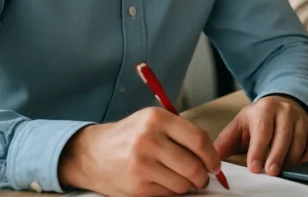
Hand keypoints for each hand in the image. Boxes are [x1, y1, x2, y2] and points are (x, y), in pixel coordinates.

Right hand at [58, 107, 220, 196]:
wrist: (93, 154)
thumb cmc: (128, 136)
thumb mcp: (152, 120)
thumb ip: (181, 132)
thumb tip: (210, 155)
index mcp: (157, 119)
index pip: (198, 139)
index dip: (212, 155)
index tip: (214, 164)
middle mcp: (149, 140)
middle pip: (193, 166)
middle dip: (203, 176)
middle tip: (202, 177)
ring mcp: (142, 166)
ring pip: (183, 185)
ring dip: (187, 186)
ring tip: (181, 179)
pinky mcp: (137, 188)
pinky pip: (168, 195)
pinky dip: (171, 192)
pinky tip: (163, 182)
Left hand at [214, 95, 307, 175]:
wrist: (280, 104)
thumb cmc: (258, 119)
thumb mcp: (239, 125)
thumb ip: (225, 142)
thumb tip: (213, 160)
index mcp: (264, 109)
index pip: (262, 130)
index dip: (258, 150)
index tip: (254, 167)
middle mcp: (285, 111)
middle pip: (283, 136)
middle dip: (276, 156)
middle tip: (270, 172)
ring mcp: (300, 119)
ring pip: (299, 142)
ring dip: (290, 159)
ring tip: (281, 169)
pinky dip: (306, 158)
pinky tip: (296, 164)